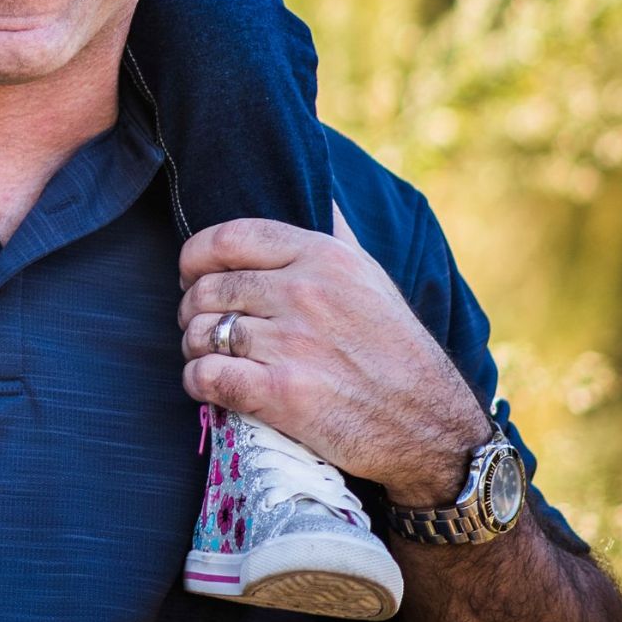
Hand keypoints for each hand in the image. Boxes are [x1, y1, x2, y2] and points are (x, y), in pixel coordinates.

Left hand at [177, 209, 492, 506]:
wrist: (430, 426)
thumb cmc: (396, 348)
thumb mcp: (371, 276)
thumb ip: (338, 235)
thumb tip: (321, 196)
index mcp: (323, 256)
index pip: (229, 238)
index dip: (196, 256)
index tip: (191, 273)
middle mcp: (305, 292)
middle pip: (209, 288)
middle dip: (191, 308)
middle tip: (198, 323)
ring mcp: (292, 343)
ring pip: (202, 332)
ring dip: (193, 347)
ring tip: (205, 355)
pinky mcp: (282, 394)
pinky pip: (207, 376)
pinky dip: (197, 381)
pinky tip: (207, 385)